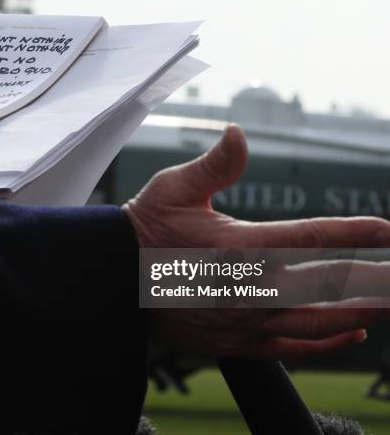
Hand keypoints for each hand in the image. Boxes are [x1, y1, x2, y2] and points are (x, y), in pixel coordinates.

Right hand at [123, 124, 389, 358]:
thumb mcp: (173, 188)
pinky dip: (330, 343)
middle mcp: (250, 287)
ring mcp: (247, 320)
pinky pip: (295, 347)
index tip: (389, 229)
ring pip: (322, 321)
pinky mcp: (239, 341)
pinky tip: (355, 333)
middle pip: (332, 284)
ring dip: (365, 310)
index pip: (314, 236)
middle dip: (378, 278)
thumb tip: (239, 131)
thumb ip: (215, 164)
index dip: (358, 231)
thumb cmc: (145, 230)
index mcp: (239, 245)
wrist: (117, 281)